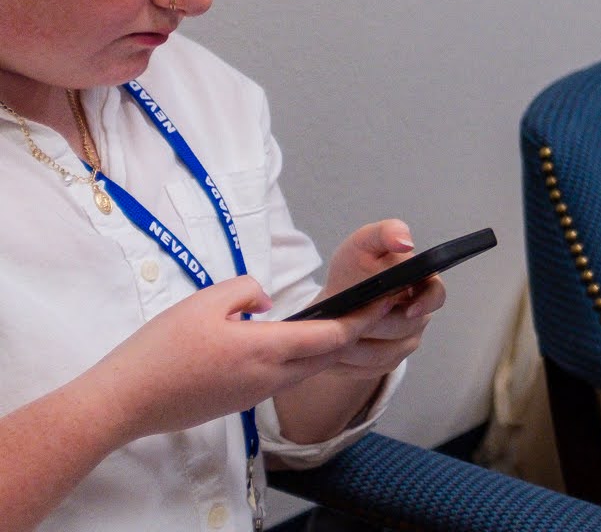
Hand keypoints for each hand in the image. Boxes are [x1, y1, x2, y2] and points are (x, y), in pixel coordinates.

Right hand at [82, 278, 355, 442]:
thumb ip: (248, 290)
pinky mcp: (238, 403)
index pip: (333, 336)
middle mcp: (268, 378)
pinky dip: (299, 361)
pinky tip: (290, 342)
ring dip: (326, 348)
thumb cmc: (159, 351)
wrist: (124, 402)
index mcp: (266, 350)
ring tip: (336, 319)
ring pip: (306, 370)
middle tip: (369, 305)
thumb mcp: (205, 300)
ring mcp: (254, 395)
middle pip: (328, 356)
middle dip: (353, 331)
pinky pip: (282, 380)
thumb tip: (267, 302)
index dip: (363, 317)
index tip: (384, 297)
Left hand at [309, 220, 443, 375]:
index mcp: (420, 285)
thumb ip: (385, 233)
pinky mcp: (384, 364)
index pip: (436, 295)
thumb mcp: (362, 244)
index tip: (407, 308)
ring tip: (333, 336)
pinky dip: (347, 363)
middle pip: (404, 328)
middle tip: (347, 319)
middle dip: (373, 325)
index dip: (426, 303)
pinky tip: (332, 351)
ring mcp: (403, 343)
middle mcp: (418, 317)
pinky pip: (368, 370)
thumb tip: (405, 242)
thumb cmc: (352, 271)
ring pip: (383, 353)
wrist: (333, 304)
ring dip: (355, 347)